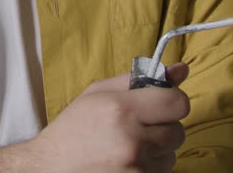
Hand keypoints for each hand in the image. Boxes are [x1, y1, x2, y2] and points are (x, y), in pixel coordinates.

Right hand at [22, 62, 190, 172]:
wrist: (50, 168)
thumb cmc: (74, 128)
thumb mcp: (99, 93)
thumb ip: (141, 79)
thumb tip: (182, 69)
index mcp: (121, 109)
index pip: (178, 103)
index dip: (172, 101)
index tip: (160, 104)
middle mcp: (132, 140)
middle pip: (178, 131)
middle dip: (163, 127)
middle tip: (138, 127)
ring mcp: (135, 168)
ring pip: (172, 155)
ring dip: (157, 150)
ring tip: (129, 146)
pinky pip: (162, 172)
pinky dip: (149, 167)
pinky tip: (127, 162)